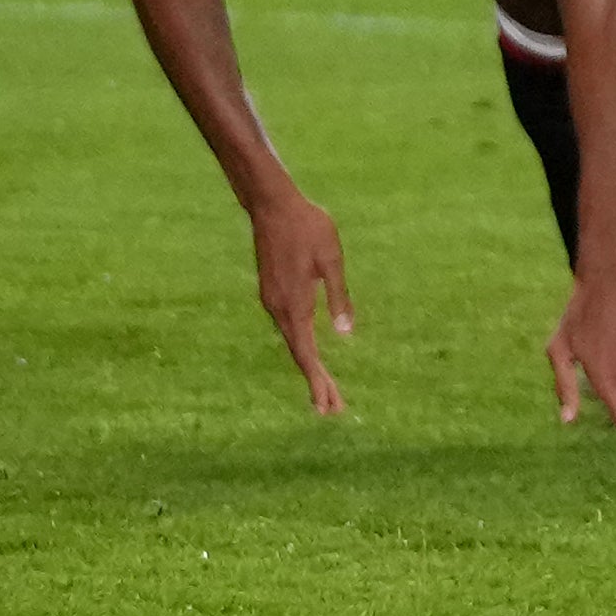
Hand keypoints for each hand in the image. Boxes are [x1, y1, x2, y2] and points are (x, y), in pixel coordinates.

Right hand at [251, 189, 354, 416]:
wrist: (272, 205)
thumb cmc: (308, 227)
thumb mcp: (332, 260)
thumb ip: (338, 297)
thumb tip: (345, 333)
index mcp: (295, 305)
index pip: (307, 354)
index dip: (318, 381)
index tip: (328, 405)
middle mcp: (278, 309)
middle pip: (299, 354)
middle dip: (316, 383)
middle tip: (332, 410)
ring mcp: (272, 301)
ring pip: (292, 342)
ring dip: (309, 366)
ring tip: (325, 389)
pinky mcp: (271, 292)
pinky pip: (287, 328)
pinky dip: (301, 347)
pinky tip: (310, 353)